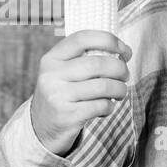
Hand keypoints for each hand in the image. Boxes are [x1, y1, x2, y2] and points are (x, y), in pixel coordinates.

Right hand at [30, 31, 131, 155]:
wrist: (41, 127)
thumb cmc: (63, 95)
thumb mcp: (63, 73)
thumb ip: (85, 60)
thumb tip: (123, 52)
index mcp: (51, 58)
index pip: (82, 39)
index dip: (109, 40)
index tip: (125, 50)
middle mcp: (51, 74)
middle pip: (98, 64)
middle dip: (120, 69)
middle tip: (125, 76)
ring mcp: (57, 95)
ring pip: (103, 86)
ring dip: (120, 89)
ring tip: (120, 92)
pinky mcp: (67, 115)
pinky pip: (101, 106)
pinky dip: (110, 107)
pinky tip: (106, 108)